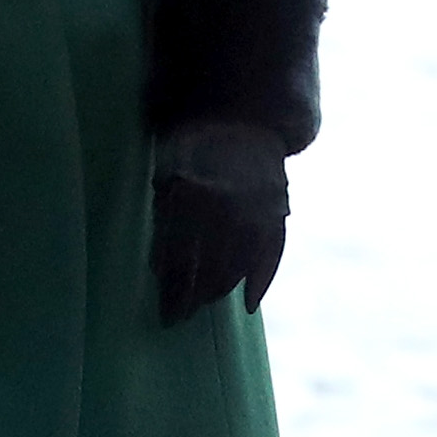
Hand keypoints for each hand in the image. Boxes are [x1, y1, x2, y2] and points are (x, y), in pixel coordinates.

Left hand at [150, 122, 290, 323]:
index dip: (172, 289)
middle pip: (206, 265)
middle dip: (192, 296)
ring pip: (237, 264)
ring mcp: (255, 208)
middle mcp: (225, 203)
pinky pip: (272, 253)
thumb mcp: (166, 173)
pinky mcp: (277, 211)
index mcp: (190, 193)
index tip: (166, 314)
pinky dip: (261, 281)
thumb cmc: (192, 150)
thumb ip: (164, 216)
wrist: (242, 118)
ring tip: (204, 303)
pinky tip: (247, 304)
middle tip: (179, 318)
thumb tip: (159, 270)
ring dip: (219, 290)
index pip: (178, 255)